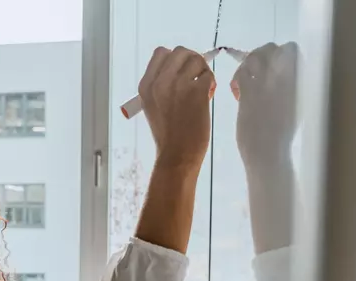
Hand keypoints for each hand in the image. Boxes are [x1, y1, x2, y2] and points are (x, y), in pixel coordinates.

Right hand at [139, 46, 215, 173]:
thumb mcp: (152, 106)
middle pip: (180, 52)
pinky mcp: (196, 91)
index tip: (180, 72)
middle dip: (191, 61)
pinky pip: (207, 75)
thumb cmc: (166, 134)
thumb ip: (160, 86)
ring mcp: (178, 85)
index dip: (174, 59)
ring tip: (202, 88)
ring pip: (196, 59)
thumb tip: (180, 70)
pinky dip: (210, 83)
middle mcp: (160, 81)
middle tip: (195, 77)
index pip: (161, 52)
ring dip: (202, 71)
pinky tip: (207, 96)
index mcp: (146, 85)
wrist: (177, 154)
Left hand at [231, 42, 299, 165]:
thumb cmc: (282, 136)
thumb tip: (281, 75)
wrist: (269, 152)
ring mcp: (269, 83)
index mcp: (301, 80)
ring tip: (244, 84)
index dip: (278, 56)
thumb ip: (290, 88)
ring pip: (255, 56)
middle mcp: (287, 77)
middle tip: (253, 73)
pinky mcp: (251, 93)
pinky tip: (238, 95)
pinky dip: (236, 80)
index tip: (271, 70)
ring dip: (245, 66)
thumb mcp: (295, 107)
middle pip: (273, 48)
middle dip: (260, 56)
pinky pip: (242, 73)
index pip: (292, 51)